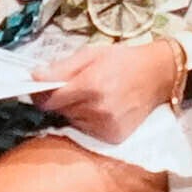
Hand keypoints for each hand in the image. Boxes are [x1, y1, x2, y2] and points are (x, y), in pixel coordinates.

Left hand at [34, 36, 188, 142]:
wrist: (157, 75)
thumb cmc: (122, 60)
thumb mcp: (90, 54)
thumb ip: (60, 67)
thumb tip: (33, 76)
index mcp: (91, 85)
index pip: (49, 100)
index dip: (40, 94)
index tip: (40, 87)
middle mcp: (98, 110)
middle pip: (59, 111)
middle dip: (61, 99)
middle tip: (77, 85)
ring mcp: (106, 126)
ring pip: (72, 122)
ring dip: (75, 110)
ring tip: (93, 95)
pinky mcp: (113, 137)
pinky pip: (87, 130)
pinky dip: (88, 120)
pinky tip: (102, 108)